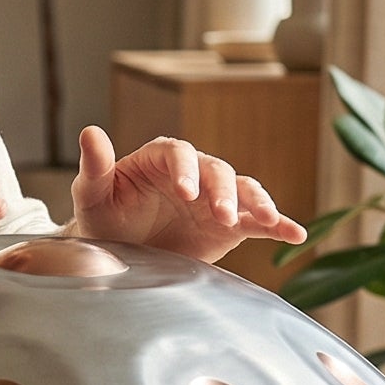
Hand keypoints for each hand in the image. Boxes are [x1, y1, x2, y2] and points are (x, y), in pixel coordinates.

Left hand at [66, 126, 305, 264]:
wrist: (119, 252)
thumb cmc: (103, 216)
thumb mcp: (93, 194)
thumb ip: (96, 167)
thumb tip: (89, 132)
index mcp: (160, 158)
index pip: (178, 153)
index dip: (185, 170)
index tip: (185, 192)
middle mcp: (193, 172)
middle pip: (216, 171)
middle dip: (222, 191)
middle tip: (220, 214)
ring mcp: (215, 198)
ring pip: (243, 190)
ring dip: (255, 203)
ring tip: (265, 219)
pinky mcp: (230, 226)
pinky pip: (258, 222)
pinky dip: (279, 225)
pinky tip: (296, 234)